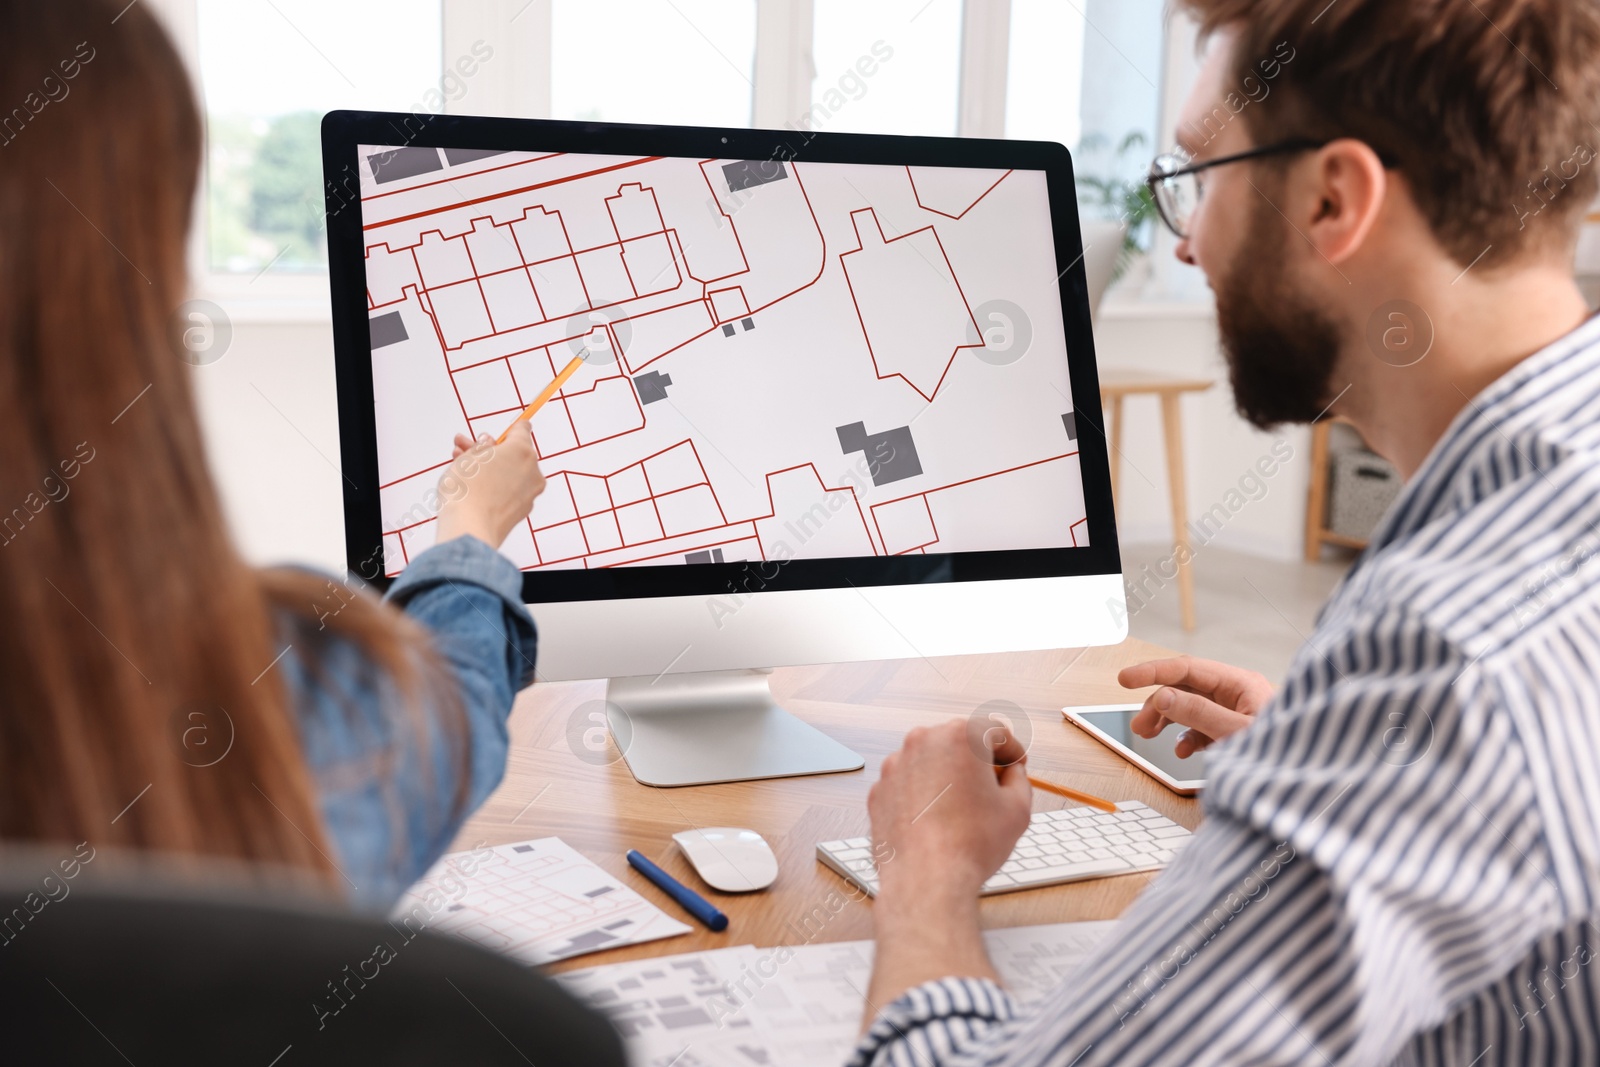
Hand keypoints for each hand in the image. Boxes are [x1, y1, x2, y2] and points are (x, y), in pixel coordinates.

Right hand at [433, 428, 545, 549]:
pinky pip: (510, 491)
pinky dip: (496, 486)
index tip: (507, 429)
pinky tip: (474, 487)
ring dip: (489, 468)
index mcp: (521, 450)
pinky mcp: (523, 511)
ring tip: (459, 464)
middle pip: (512, 454)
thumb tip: (489, 443)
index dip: (510, 429)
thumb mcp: (468, 458)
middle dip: (487, 450)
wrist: (470, 529)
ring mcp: (530, 493)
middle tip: (463, 446)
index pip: (522, 430)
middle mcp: (532, 471)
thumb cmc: (467, 490)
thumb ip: (481, 447)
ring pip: (509, 473)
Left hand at [868, 719, 1031, 903]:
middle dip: (978, 761)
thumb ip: (1019, 779)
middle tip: (993, 787)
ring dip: (948, 776)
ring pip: (931, 761)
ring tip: (963, 809)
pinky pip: (908, 783)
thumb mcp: (1018, 809)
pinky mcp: (880, 789)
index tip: (1015, 763)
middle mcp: (923, 742)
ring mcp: (896, 764)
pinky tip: (936, 819)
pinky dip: (922, 794)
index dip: (1011, 749)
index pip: (994, 731)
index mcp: (960, 737)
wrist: (926, 879)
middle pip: (959, 741)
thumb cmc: (970, 845)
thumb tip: (1013, 774)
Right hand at [1120, 656, 1274, 757]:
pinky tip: (1181, 750)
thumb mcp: (1236, 733)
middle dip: (1156, 704)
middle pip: (1184, 688)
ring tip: (1148, 737)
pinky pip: (1201, 728)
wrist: (1314, 789)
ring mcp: (1236, 713)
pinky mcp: (1235, 733)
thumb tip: (1163, 696)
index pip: (1187, 668)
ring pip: (1189, 708)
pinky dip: (1185, 737)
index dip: (1153, 672)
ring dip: (1166, 720)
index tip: (1125, 680)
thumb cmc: (1286, 755)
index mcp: (1240, 684)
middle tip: (1137, 727)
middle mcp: (1237, 694)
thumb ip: (1198, 713)